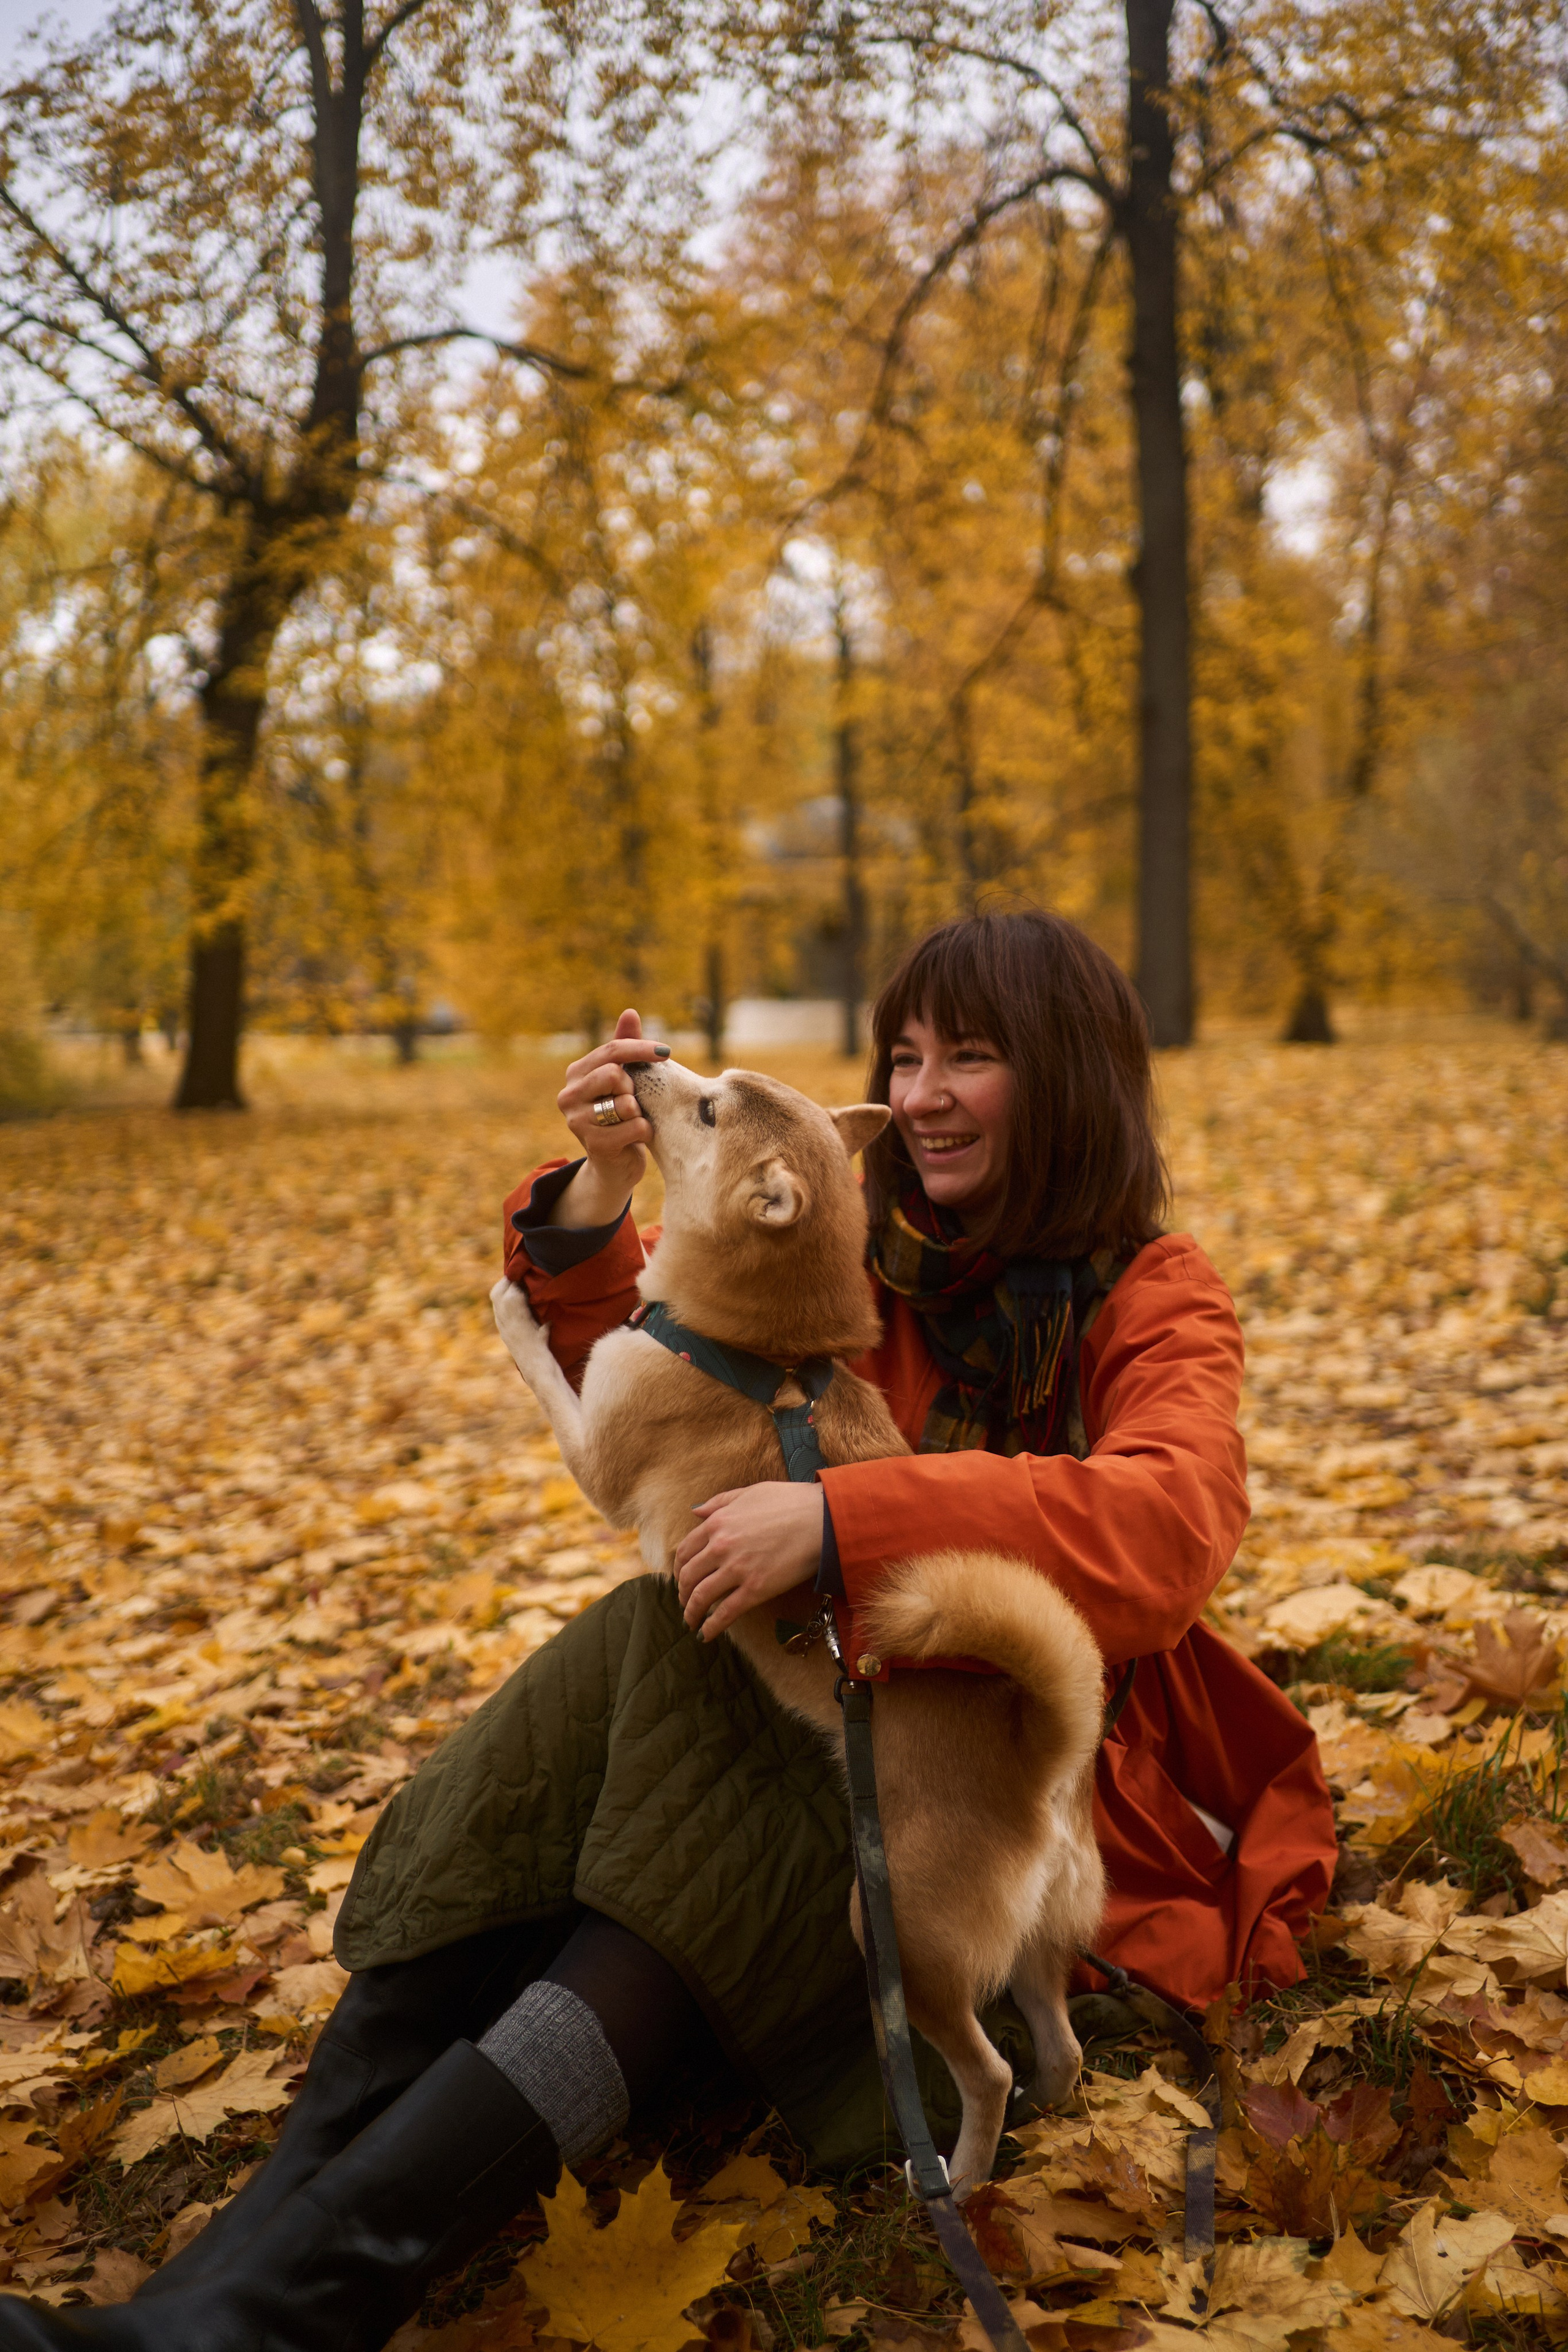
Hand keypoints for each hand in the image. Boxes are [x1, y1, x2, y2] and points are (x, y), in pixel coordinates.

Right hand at [552, 1009, 667, 1228]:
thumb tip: (630, 1012)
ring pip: (626, 1103)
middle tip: (635, 1101)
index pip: (611, 1050)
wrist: (615, 1164)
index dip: (640, 1048)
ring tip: (634, 1120)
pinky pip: (635, 1127)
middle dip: (634, 1087)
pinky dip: (645, 1131)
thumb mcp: (624, 1079)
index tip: (666, 1052)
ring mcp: (577, 1121)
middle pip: (614, 1073)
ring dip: (640, 1112)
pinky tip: (637, 1138)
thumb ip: (625, 1047)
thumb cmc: (622, 1115)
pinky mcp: (593, 1145)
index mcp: (576, 1074)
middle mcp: (568, 1095)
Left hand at [674, 1482, 825, 1640]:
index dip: (679, 1569)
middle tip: (685, 1602)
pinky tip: (706, 1635)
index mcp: (718, 1522)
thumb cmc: (790, 1502)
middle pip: (689, 1576)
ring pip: (702, 1597)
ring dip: (692, 1612)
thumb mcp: (750, 1493)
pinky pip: (725, 1613)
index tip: (682, 1578)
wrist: (822, 1519)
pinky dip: (712, 1627)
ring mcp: (737, 1569)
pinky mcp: (755, 1590)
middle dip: (682, 1593)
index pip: (685, 1550)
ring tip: (691, 1621)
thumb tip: (696, 1512)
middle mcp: (721, 1546)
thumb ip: (720, 1502)